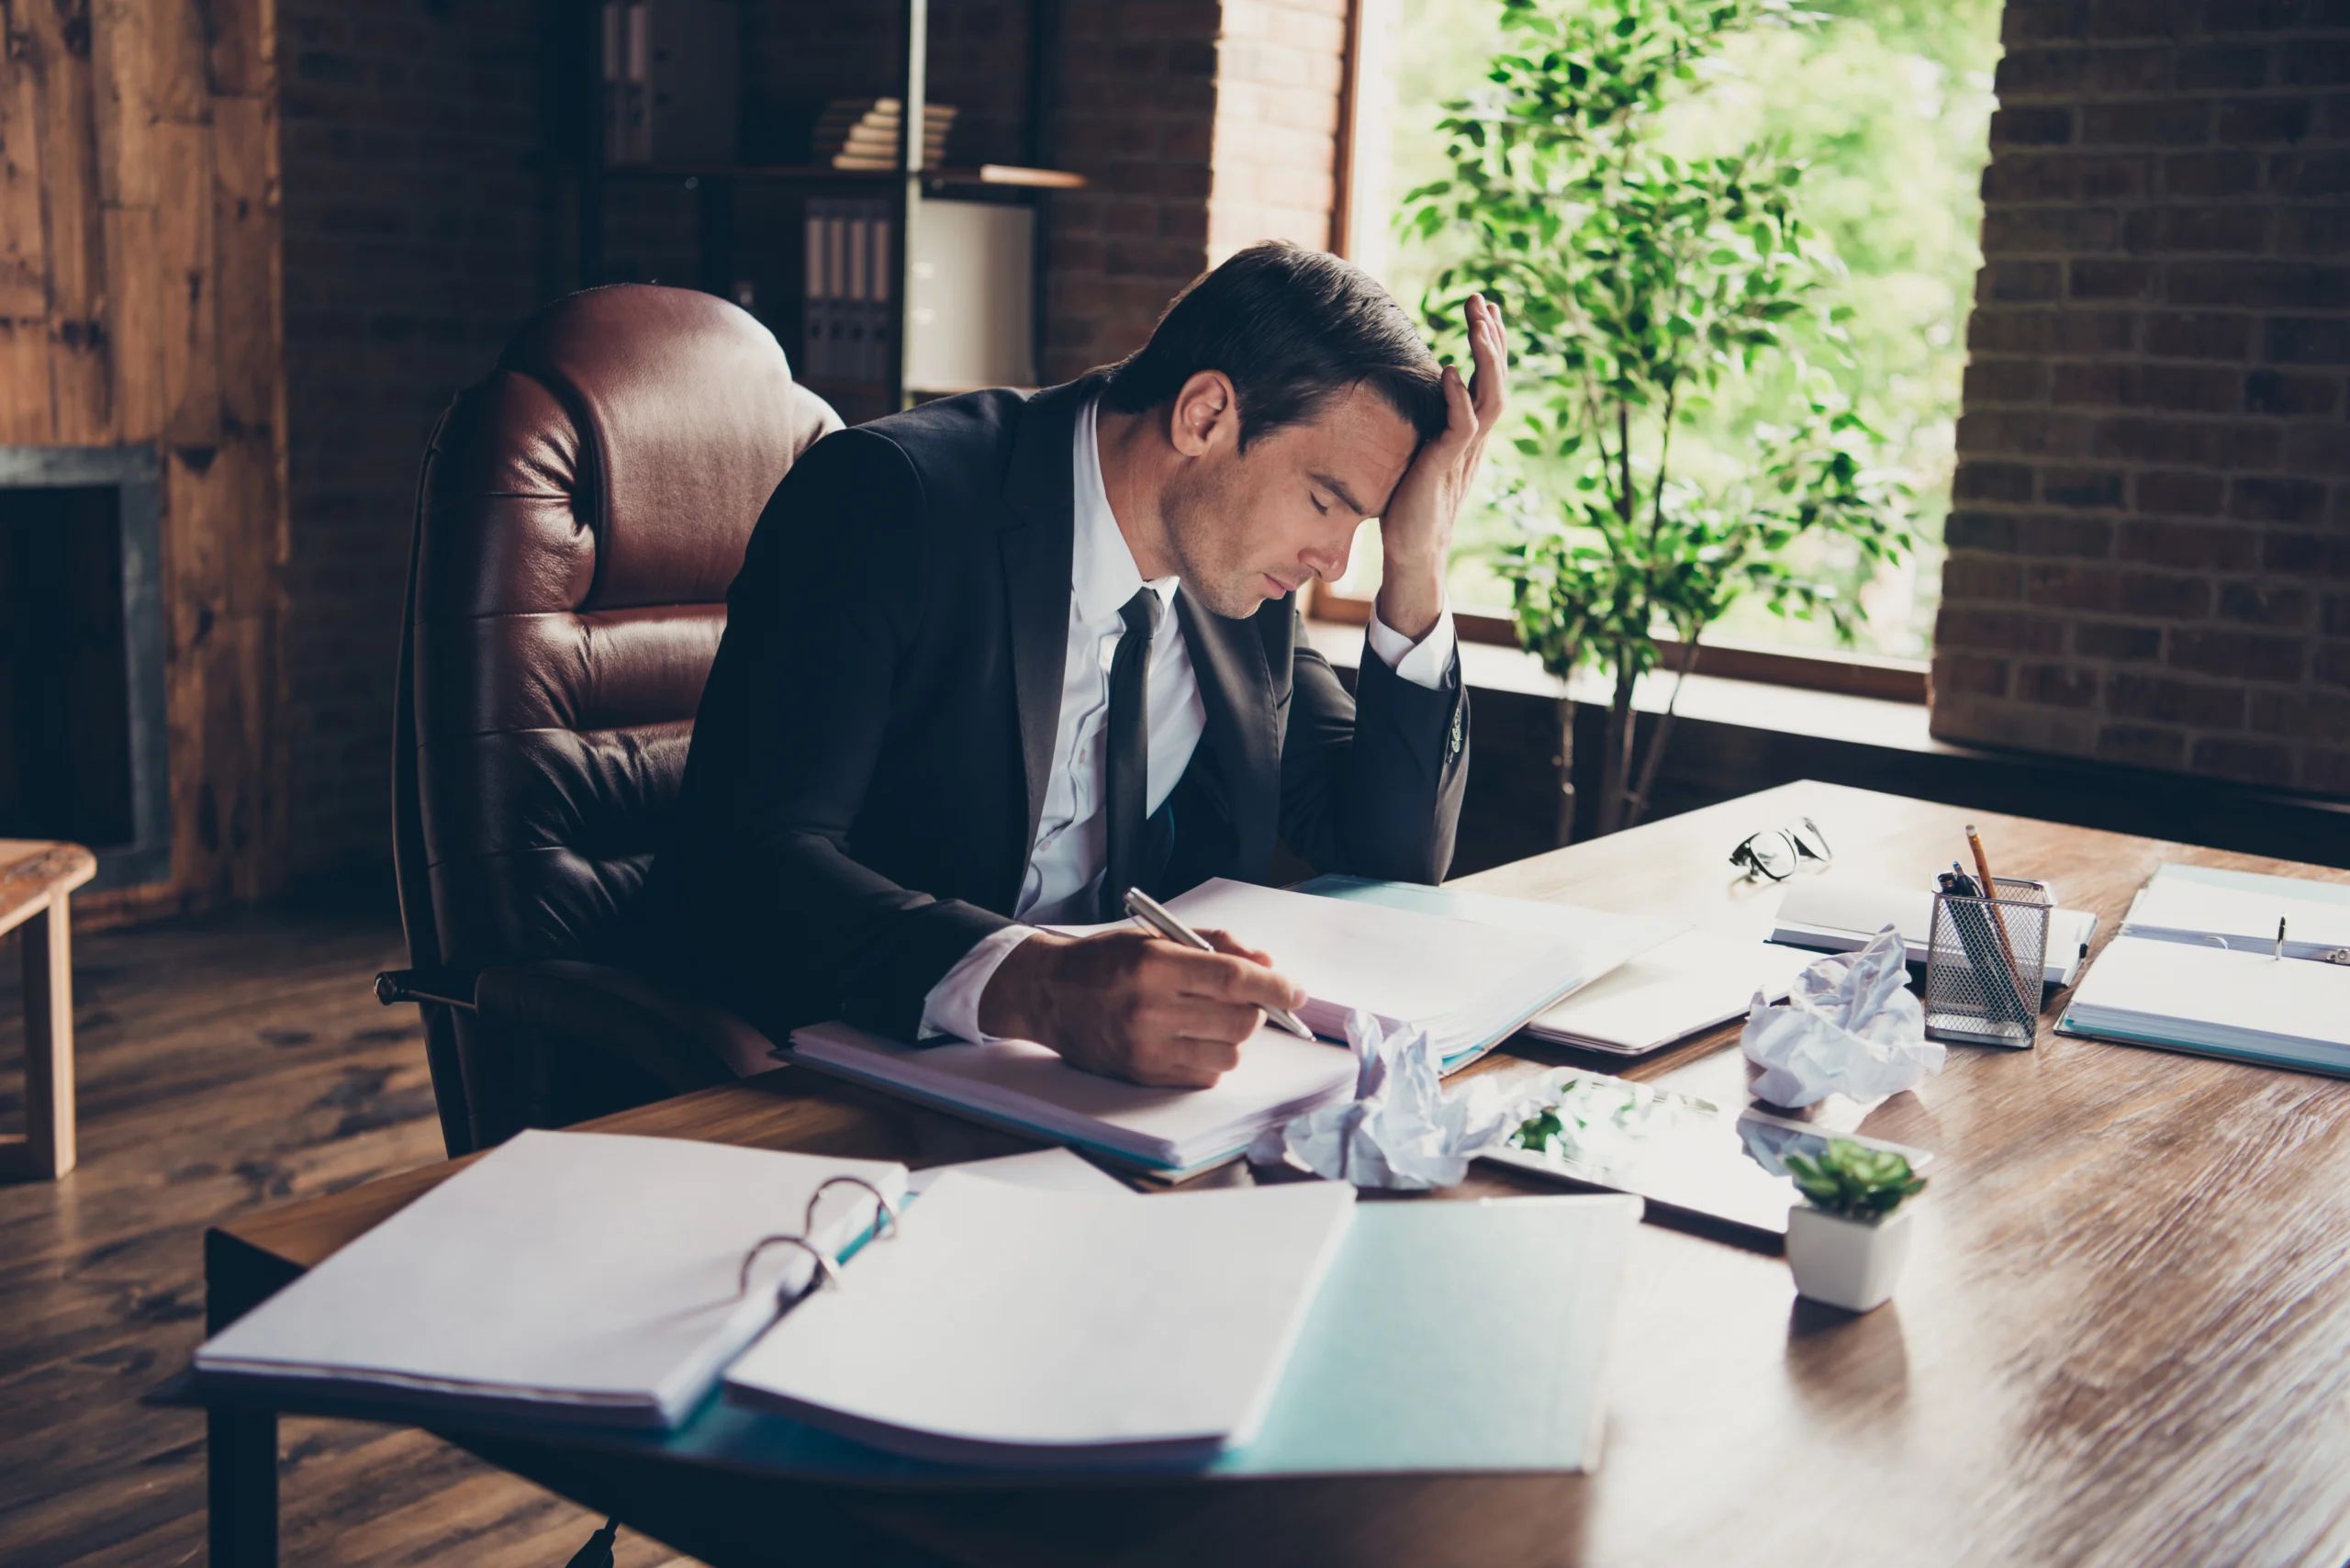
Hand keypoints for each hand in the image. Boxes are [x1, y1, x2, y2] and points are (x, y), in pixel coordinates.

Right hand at [975, 928, 1307, 1087]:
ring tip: (1214, 1018)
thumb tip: (1268, 964)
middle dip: (1257, 1009)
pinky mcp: (1143, 1075)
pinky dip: (1214, 1057)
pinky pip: (1206, 1075)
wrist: (1048, 994)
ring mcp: (1146, 1048)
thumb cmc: (1105, 960)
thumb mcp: (1157, 936)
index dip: (1276, 985)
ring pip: (1229, 1053)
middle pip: (1240, 1020)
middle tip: (1248, 999)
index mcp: (1154, 965)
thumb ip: (1216, 945)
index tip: (1297, 990)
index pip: (1235, 978)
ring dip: (1236, 1036)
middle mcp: (1150, 1010)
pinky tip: (1195, 1038)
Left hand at [1375, 294, 1509, 640]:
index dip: (1491, 344)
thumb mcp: (1420, 454)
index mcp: (1470, 433)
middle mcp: (1475, 439)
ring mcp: (1465, 452)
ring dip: (1486, 357)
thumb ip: (1426, 427)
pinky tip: (1452, 372)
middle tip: (1483, 299)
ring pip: (1491, 396)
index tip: (1486, 310)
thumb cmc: (1411, 506)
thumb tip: (1411, 401)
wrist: (1414, 551)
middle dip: (1492, 337)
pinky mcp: (1447, 467)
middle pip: (1497, 379)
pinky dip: (1459, 398)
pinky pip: (1464, 427)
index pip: (1488, 379)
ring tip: (1478, 322)